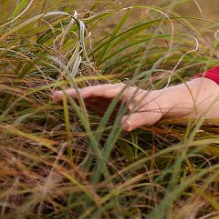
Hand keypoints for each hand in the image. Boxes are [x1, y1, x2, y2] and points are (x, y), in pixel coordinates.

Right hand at [50, 82, 189, 130]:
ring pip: (89, 100)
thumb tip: (124, 127)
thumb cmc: (159, 107)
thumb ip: (138, 120)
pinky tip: (70, 110)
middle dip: (71, 95)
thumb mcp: (150, 115)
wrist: (166, 105)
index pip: (97, 92)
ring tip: (55, 101)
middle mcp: (113, 94)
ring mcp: (111, 101)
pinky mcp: (111, 109)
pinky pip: (94, 107)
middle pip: (89, 94)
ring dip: (74, 101)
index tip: (66, 95)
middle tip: (52, 97)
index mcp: (120, 92)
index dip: (81, 94)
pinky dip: (82, 108)